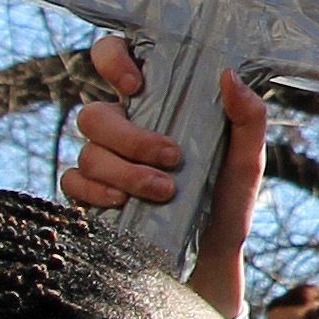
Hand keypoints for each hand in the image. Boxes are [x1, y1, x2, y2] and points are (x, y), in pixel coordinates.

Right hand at [61, 33, 265, 318]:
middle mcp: (123, 129)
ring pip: (88, 152)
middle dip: (131, 138)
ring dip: (125, 172)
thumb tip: (229, 75)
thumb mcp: (246, 161)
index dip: (113, 59)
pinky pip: (72, 183)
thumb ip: (247, 118)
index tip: (136, 86)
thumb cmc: (227, 203)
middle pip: (95, 114)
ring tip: (163, 192)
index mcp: (157, 105)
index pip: (116, 57)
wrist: (212, 260)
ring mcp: (102, 162)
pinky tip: (124, 204)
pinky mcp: (89, 196)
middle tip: (171, 159)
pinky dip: (96, 193)